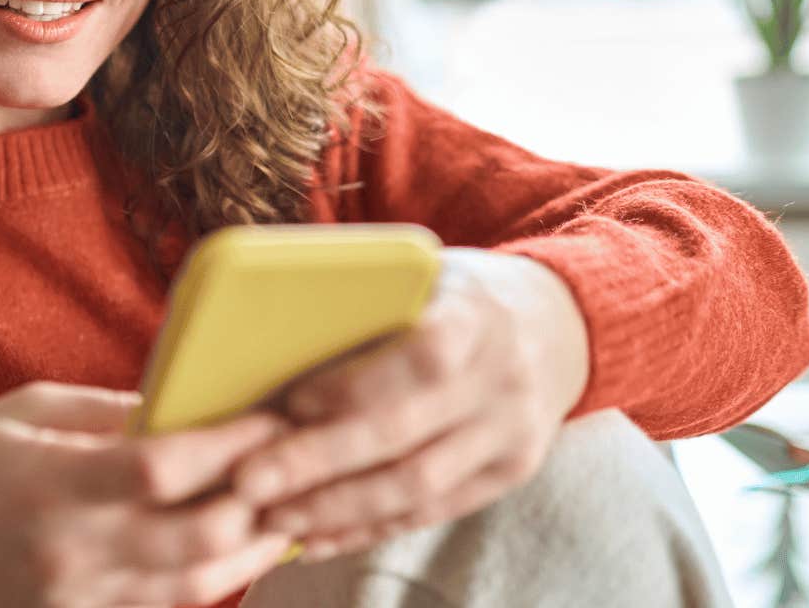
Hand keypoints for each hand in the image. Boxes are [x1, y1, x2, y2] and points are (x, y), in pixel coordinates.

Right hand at [0, 380, 298, 607]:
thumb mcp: (32, 411)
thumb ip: (112, 412)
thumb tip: (192, 409)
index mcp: (51, 482)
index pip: (161, 468)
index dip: (228, 446)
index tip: (271, 417)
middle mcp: (68, 549)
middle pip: (195, 538)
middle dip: (258, 503)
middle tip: (295, 468)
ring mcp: (75, 597)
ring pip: (194, 586)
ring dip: (252, 551)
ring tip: (287, 515)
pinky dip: (210, 581)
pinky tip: (238, 553)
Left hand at [228, 248, 590, 562]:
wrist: (558, 324)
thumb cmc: (460, 292)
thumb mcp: (426, 273)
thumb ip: (368, 302)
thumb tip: (266, 336)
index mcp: (476, 316)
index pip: (420, 358)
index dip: (354, 386)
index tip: (291, 402)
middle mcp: (501, 380)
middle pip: (404, 435)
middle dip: (318, 463)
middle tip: (249, 481)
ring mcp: (511, 434)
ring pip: (416, 487)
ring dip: (336, 509)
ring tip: (271, 516)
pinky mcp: (508, 474)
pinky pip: (432, 512)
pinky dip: (369, 528)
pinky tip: (317, 536)